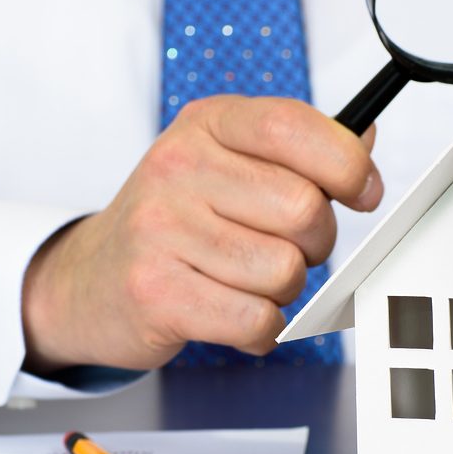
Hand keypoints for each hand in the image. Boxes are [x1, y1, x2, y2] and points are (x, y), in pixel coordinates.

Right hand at [21, 95, 381, 371]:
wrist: (88, 281)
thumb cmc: (172, 222)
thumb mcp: (224, 163)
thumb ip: (295, 150)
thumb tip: (364, 139)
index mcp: (206, 125)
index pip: (294, 127)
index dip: (347, 164)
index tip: (362, 190)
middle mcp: (178, 167)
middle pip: (304, 210)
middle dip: (313, 243)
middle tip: (281, 248)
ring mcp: (161, 229)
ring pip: (284, 272)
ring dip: (281, 291)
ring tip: (244, 281)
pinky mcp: (155, 292)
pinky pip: (257, 319)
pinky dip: (260, 329)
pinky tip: (233, 314)